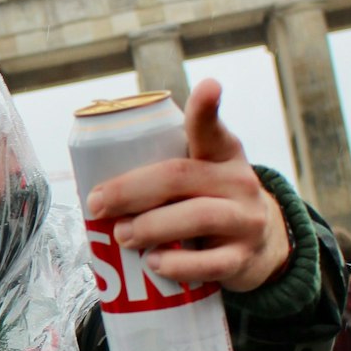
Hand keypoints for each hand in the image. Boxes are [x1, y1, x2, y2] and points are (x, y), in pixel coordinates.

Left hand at [84, 79, 291, 292]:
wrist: (260, 247)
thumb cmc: (208, 204)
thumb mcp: (199, 177)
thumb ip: (163, 170)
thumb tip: (90, 184)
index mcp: (222, 153)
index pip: (211, 128)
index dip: (207, 108)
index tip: (209, 86)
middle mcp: (238, 181)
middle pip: (180, 176)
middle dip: (131, 190)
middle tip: (97, 204)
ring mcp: (245, 220)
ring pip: (197, 216)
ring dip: (151, 226)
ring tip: (121, 236)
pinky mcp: (243, 259)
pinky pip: (209, 263)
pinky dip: (177, 264)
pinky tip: (154, 263)